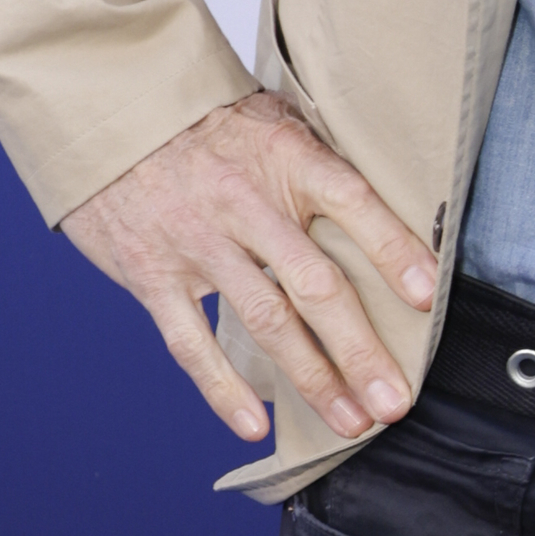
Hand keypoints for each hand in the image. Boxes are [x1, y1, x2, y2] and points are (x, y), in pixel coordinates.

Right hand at [60, 89, 436, 445]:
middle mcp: (244, 202)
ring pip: (265, 321)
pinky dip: (223, 389)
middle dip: (361, 350)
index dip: (393, 249)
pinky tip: (256, 425)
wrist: (107, 110)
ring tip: (351, 421)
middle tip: (394, 401)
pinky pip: (191, 341)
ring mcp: (196, 242)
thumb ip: (320, 162)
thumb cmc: (206, 122)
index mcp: (284, 157)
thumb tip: (392, 209)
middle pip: (315, 284)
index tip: (427, 296)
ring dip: (313, 378)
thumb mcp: (272, 117)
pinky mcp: (151, 274)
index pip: (353, 202)